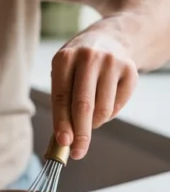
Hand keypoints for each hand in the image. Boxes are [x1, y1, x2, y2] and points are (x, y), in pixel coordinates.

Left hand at [51, 34, 138, 158]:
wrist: (109, 40)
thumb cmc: (78, 66)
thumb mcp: (63, 75)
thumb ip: (62, 104)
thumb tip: (64, 140)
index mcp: (65, 58)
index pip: (61, 97)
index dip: (62, 123)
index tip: (64, 143)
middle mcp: (88, 57)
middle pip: (84, 105)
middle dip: (81, 133)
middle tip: (78, 152)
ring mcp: (111, 62)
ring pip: (103, 109)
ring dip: (95, 123)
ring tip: (90, 118)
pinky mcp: (129, 70)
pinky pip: (118, 105)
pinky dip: (109, 113)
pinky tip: (104, 102)